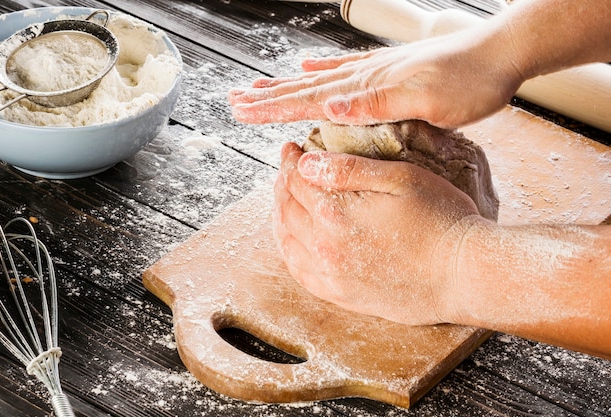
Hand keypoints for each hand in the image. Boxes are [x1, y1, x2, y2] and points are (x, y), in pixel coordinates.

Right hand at [230, 29, 522, 127]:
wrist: (500, 54)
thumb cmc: (469, 82)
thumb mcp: (426, 100)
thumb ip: (376, 104)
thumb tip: (329, 108)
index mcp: (368, 88)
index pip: (308, 100)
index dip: (273, 108)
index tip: (241, 111)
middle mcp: (365, 77)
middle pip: (304, 88)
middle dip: (267, 98)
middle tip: (235, 101)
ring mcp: (375, 71)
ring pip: (318, 80)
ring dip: (286, 86)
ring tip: (259, 87)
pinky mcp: (388, 69)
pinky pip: (345, 71)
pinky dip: (322, 72)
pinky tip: (310, 69)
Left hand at [273, 142, 481, 324]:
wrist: (464, 273)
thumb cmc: (441, 219)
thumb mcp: (400, 177)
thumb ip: (349, 169)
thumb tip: (306, 163)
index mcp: (336, 212)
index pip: (296, 180)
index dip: (290, 160)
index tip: (291, 149)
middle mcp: (325, 246)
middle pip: (287, 209)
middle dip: (283, 185)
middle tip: (288, 171)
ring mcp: (331, 274)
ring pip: (287, 241)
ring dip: (281, 216)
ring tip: (285, 200)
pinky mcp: (342, 295)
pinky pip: (300, 272)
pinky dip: (289, 251)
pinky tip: (294, 240)